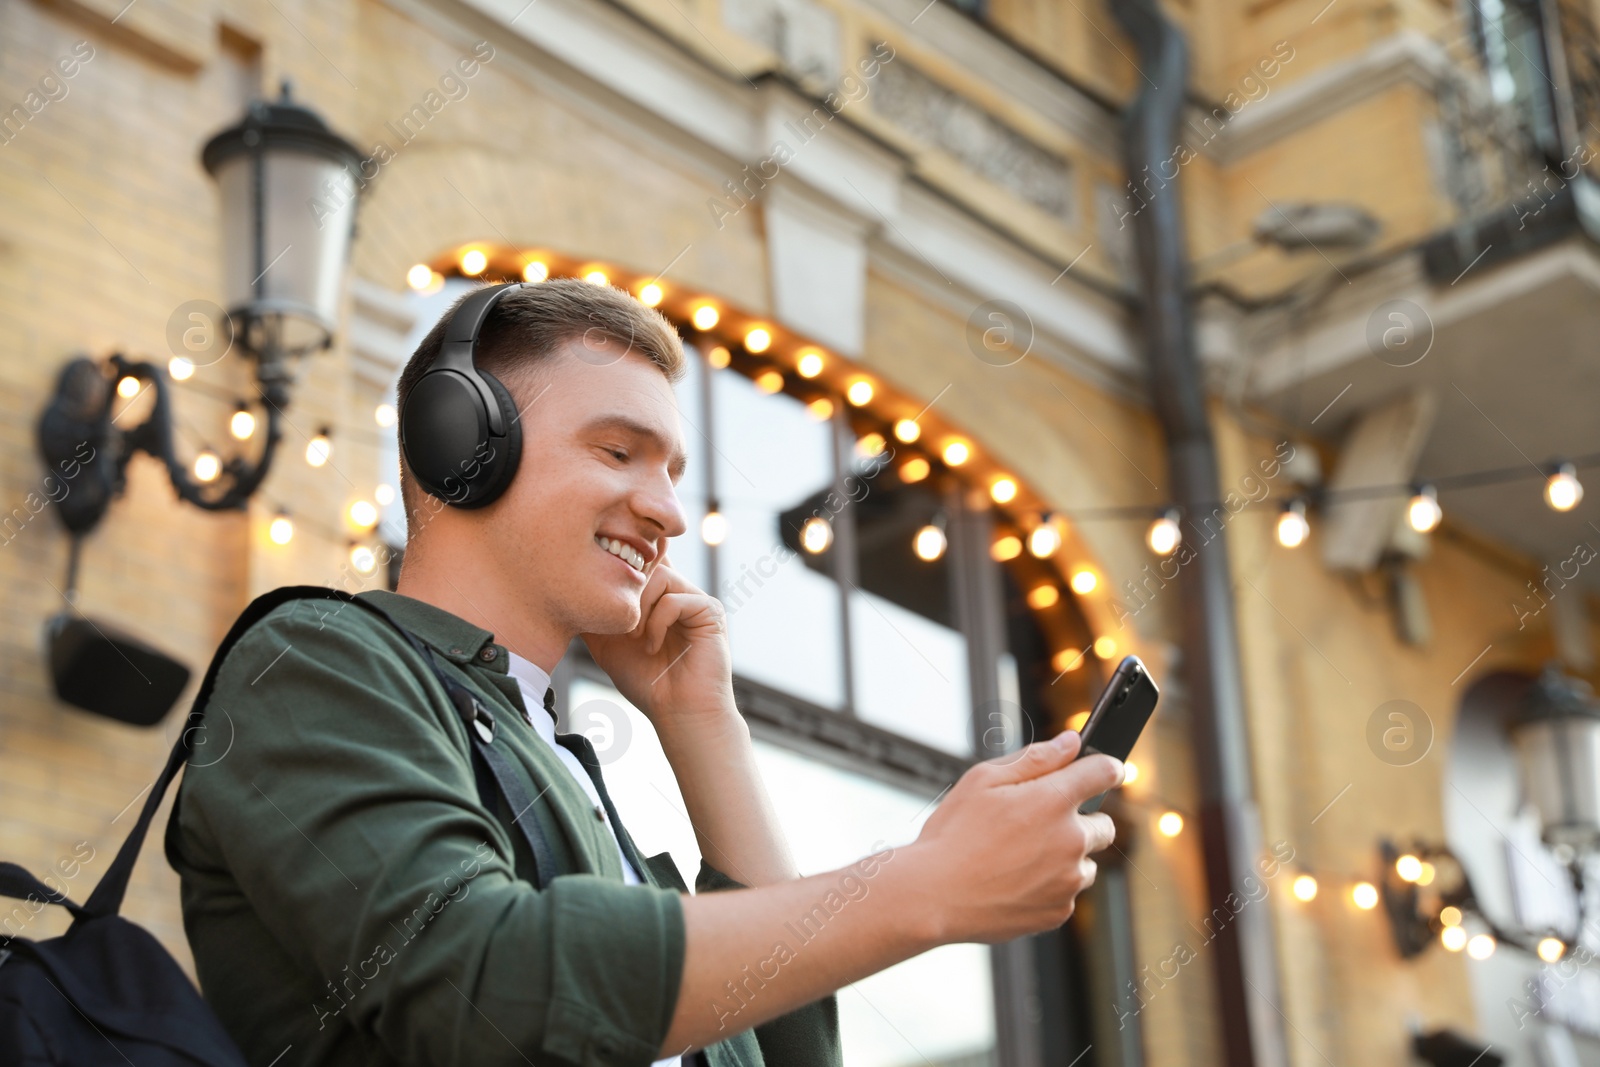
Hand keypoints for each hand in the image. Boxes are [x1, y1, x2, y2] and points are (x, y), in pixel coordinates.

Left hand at [581, 552, 736, 733]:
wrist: (678, 712)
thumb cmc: (646, 682)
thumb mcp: (607, 644)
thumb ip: (594, 615)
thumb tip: (565, 589)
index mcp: (659, 595)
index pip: (641, 561)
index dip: (620, 567)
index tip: (600, 590)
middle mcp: (679, 591)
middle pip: (648, 560)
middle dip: (626, 589)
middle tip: (617, 622)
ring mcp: (696, 599)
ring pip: (660, 575)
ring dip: (639, 607)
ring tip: (634, 638)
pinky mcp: (710, 611)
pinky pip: (674, 600)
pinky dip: (656, 623)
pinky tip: (651, 647)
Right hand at [905, 730, 1122, 944]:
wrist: (932, 896)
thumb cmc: (952, 835)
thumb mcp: (983, 780)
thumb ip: (1034, 758)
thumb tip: (1071, 743)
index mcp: (1052, 801)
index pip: (1103, 772)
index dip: (1107, 767)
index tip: (1108, 770)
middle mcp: (1070, 840)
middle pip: (1104, 824)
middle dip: (1081, 820)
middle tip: (1040, 824)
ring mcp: (1068, 880)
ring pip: (1086, 862)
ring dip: (1067, 857)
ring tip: (1019, 857)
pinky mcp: (1058, 911)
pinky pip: (1068, 892)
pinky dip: (1051, 886)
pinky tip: (1014, 880)